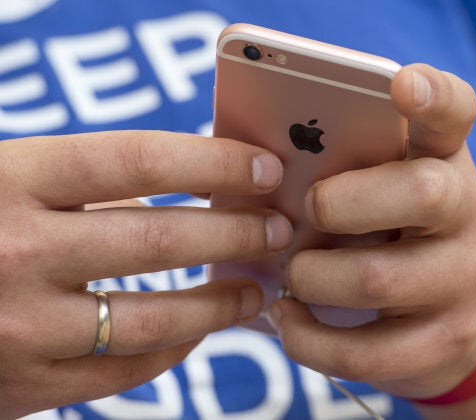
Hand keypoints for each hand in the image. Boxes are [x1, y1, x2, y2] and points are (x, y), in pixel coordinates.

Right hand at [0, 131, 291, 417]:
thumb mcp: (4, 180)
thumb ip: (82, 185)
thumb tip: (186, 194)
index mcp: (10, 179)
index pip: (139, 159)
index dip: (215, 162)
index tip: (265, 170)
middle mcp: (14, 249)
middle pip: (161, 239)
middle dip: (237, 234)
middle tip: (278, 230)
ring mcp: (18, 325)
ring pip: (156, 316)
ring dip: (221, 303)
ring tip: (256, 288)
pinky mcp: (23, 385)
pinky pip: (124, 368)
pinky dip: (173, 347)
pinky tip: (195, 331)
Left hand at [266, 64, 475, 398]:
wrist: (444, 317)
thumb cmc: (384, 234)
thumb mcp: (370, 189)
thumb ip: (333, 168)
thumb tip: (249, 169)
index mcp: (440, 159)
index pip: (454, 111)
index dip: (433, 94)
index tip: (402, 83)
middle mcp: (466, 211)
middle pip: (421, 191)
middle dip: (342, 202)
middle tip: (308, 211)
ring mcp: (464, 279)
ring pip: (378, 277)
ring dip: (312, 278)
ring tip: (291, 276)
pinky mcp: (446, 340)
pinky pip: (367, 351)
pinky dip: (310, 340)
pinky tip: (290, 322)